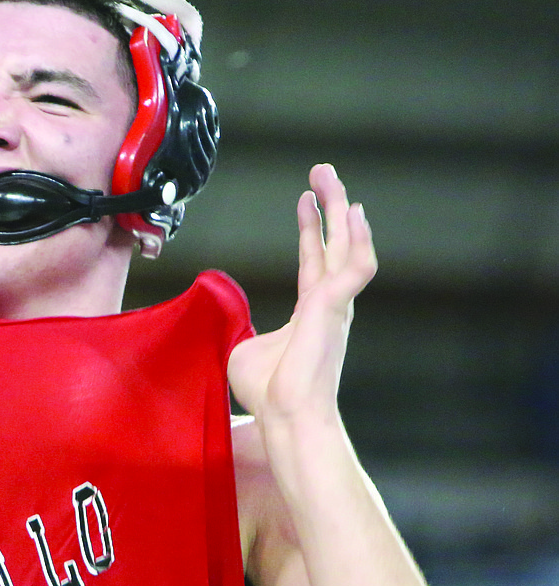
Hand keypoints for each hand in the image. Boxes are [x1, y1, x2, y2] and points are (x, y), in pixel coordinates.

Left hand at [227, 163, 375, 424]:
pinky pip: (356, 266)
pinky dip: (359, 240)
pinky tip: (355, 213)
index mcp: (309, 313)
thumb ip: (241, 326)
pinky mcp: (336, 307)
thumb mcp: (244, 348)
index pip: (313, 261)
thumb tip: (225, 319)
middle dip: (330, 206)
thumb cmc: (267, 391)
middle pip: (334, 244)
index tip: (304, 200)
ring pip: (346, 246)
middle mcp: (328, 304)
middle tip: (323, 172)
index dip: (310, 230)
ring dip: (340, 211)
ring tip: (331, 178)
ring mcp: (335, 305)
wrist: (285, 414)